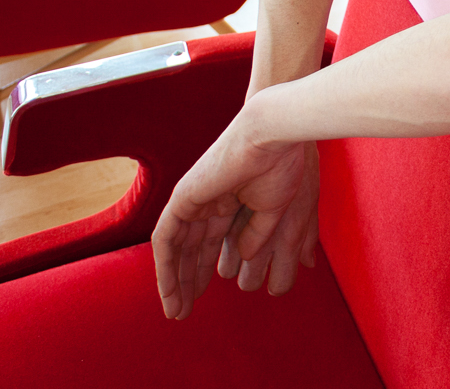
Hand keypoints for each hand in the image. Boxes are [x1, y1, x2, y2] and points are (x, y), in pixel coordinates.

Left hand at [151, 104, 320, 318]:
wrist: (274, 138)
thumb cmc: (284, 166)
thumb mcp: (275, 211)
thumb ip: (258, 236)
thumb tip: (246, 258)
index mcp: (232, 200)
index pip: (213, 243)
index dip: (210, 270)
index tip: (211, 294)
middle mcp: (208, 201)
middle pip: (191, 249)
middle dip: (188, 280)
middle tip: (185, 312)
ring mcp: (194, 199)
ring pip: (175, 248)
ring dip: (174, 281)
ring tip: (177, 311)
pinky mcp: (183, 198)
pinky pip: (165, 239)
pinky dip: (165, 267)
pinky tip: (169, 289)